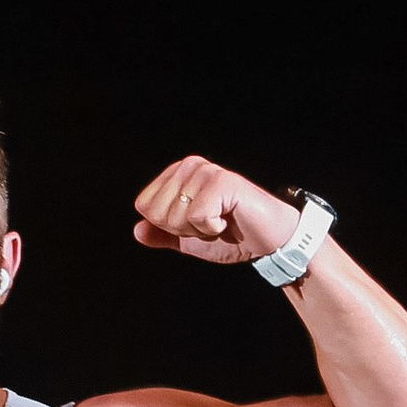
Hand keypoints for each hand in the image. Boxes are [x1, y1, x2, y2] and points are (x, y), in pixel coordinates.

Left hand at [132, 156, 299, 268]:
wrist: (269, 240)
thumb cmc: (233, 236)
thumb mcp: (190, 240)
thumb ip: (163, 235)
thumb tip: (137, 231)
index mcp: (178, 174)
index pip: (144, 206)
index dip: (168, 226)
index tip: (196, 224)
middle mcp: (189, 166)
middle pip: (156, 212)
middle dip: (182, 229)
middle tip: (211, 224)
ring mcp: (206, 170)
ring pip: (176, 215)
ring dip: (200, 230)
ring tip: (222, 220)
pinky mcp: (222, 181)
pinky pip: (197, 216)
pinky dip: (213, 228)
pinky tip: (230, 219)